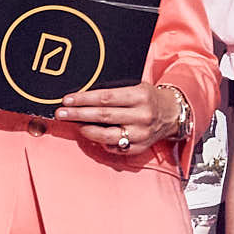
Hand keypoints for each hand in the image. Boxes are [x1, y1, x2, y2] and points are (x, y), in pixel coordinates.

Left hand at [57, 79, 189, 155]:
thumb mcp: (136, 86)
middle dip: (78, 114)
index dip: (84, 99)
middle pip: (103, 116)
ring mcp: (140, 134)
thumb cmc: (148, 97)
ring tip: (72, 124)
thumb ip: (114, 92)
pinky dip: (99, 141)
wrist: (172, 113)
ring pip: (106, 135)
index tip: (67, 100)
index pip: (106, 98)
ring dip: (85, 129)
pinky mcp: (138, 147)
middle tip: (61, 113)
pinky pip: (113, 147)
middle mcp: (141, 116)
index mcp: (140, 96)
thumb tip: (83, 97)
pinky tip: (89, 134)